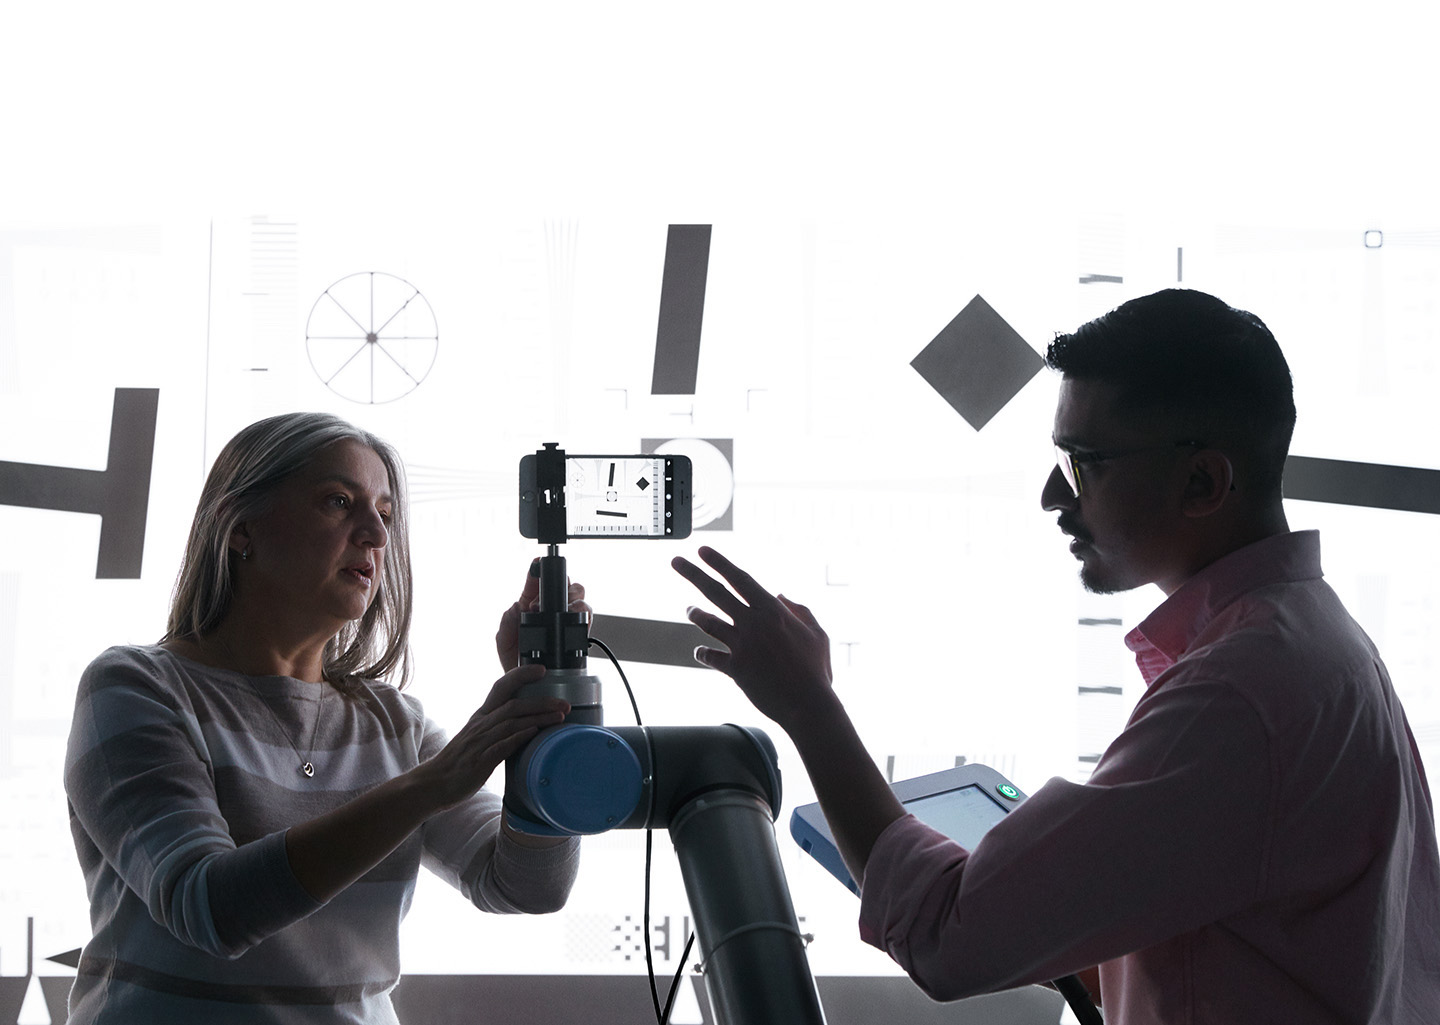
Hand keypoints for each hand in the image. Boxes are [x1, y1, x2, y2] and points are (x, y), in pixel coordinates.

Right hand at [422, 664, 569, 809]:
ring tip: (559, 717)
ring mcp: (480, 742)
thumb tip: (526, 724)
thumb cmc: (459, 761)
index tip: (542, 670)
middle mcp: (481, 724)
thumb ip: (498, 727)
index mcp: (481, 716)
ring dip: (538, 718)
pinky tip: (533, 733)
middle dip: (541, 701)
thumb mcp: (477, 736)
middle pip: (514, 704)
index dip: (521, 675)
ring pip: (512, 722)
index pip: (501, 687)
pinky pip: (501, 745)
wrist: (433, 783)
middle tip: (564, 703)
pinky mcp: (480, 761)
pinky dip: (518, 737)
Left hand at [496, 559, 589, 670]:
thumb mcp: (504, 643)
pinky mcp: (578, 633)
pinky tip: (574, 620)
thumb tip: (515, 607)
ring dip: (572, 599)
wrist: (530, 687)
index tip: (537, 563)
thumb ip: (506, 624)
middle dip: (559, 586)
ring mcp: (567, 621)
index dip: (537, 570)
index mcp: (531, 607)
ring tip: (559, 612)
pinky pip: (588, 617)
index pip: (536, 582)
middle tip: (541, 604)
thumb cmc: (517, 663)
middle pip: (564, 584)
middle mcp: (552, 611)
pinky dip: (583, 615)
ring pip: (579, 597)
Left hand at [671, 546, 833, 729]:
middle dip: (694, 574)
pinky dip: (702, 653)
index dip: (719, 563)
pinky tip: (700, 652)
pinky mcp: (734, 668)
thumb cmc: (816, 670)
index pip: (740, 579)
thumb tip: (781, 595)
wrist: (808, 705)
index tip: (702, 550)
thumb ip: (800, 611)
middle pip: (716, 593)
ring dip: (695, 613)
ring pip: (708, 622)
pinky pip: (710, 656)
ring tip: (688, 609)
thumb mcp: (817, 634)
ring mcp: (741, 646)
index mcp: (773, 611)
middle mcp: (753, 624)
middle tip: (676, 561)